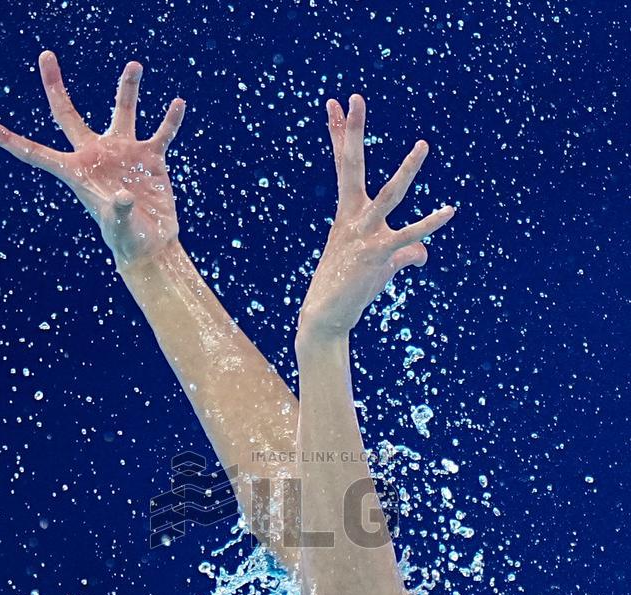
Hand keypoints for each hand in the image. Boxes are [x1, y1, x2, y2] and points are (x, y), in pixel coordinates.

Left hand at [0, 51, 184, 269]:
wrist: (151, 244)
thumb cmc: (128, 240)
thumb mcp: (120, 228)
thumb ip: (118, 212)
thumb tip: (123, 197)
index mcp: (76, 171)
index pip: (35, 153)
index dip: (9, 140)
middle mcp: (95, 155)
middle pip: (68, 114)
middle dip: (55, 84)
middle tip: (46, 55)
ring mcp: (123, 153)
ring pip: (122, 112)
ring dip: (127, 89)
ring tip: (134, 65)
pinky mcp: (150, 158)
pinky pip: (161, 133)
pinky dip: (170, 119)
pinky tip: (178, 103)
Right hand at [298, 94, 454, 340]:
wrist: (325, 316)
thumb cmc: (346, 288)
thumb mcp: (374, 264)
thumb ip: (401, 252)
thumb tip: (422, 254)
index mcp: (346, 213)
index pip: (343, 165)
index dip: (339, 133)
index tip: (335, 104)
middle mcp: (353, 218)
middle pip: (352, 166)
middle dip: (352, 131)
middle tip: (354, 98)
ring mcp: (365, 235)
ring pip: (391, 195)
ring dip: (408, 170)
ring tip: (423, 145)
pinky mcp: (379, 256)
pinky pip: (412, 238)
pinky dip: (431, 225)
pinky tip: (449, 211)